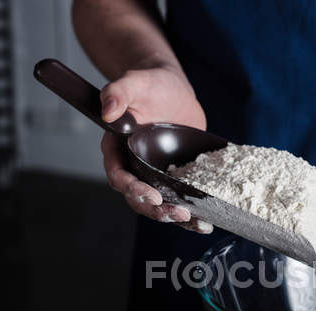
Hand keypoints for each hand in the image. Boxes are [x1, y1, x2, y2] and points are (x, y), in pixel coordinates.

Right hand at [100, 65, 212, 233]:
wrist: (172, 88)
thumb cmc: (149, 83)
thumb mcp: (134, 81)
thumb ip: (118, 92)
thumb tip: (108, 110)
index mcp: (117, 149)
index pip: (118, 175)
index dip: (132, 189)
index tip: (151, 195)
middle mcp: (134, 166)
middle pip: (138, 199)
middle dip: (157, 210)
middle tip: (178, 213)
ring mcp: (154, 174)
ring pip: (159, 204)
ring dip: (176, 217)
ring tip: (198, 223)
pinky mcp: (175, 176)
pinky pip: (180, 198)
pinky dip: (192, 212)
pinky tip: (207, 221)